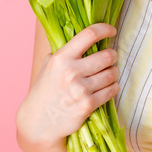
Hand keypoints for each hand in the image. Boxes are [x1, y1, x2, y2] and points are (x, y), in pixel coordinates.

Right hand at [16, 24, 120, 147]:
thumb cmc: (44, 91)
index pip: (89, 34)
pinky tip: (109, 87)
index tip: (111, 31)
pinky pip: (111, 91)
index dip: (105, 29)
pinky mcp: (88, 105)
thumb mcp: (48, 66)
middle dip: (112, 56)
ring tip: (110, 73)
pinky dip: (113, 87)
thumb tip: (85, 39)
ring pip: (112, 74)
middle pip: (107, 56)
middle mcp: (71, 72)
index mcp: (61, 58)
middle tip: (111, 58)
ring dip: (114, 73)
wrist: (37, 122)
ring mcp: (80, 89)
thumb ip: (65, 52)